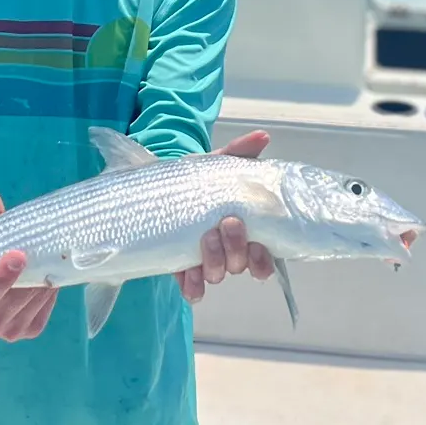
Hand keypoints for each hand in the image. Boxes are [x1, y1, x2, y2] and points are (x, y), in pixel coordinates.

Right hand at [0, 188, 56, 341]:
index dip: (2, 277)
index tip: (17, 254)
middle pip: (17, 297)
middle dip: (32, 273)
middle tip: (45, 249)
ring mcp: (10, 331)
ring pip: (35, 302)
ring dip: (44, 280)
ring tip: (48, 260)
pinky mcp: (30, 332)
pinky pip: (45, 309)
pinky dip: (49, 292)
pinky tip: (47, 277)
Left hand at [178, 131, 276, 302]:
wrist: (161, 189)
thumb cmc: (198, 181)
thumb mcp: (216, 164)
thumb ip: (239, 152)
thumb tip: (262, 137)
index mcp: (243, 232)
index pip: (263, 258)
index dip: (263, 260)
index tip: (258, 245)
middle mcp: (228, 252)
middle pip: (240, 265)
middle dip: (237, 249)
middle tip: (228, 223)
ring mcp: (205, 262)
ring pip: (217, 275)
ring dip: (215, 261)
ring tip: (206, 238)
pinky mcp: (182, 269)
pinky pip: (192, 288)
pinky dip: (192, 286)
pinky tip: (188, 277)